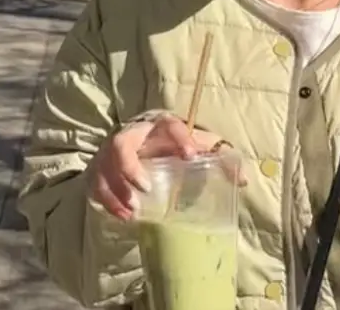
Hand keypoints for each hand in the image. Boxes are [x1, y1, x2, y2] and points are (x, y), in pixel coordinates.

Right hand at [87, 113, 244, 220]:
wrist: (143, 145)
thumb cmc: (174, 145)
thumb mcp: (198, 147)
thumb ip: (221, 159)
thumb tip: (244, 180)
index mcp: (160, 126)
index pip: (169, 125)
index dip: (180, 138)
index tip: (192, 156)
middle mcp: (133, 135)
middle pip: (122, 144)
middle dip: (130, 167)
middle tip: (146, 188)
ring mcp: (111, 151)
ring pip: (105, 166)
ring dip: (118, 190)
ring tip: (134, 210)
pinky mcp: (100, 168)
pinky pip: (95, 183)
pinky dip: (107, 201)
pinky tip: (123, 215)